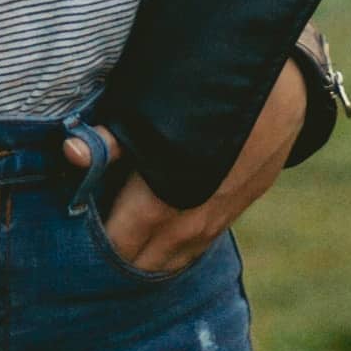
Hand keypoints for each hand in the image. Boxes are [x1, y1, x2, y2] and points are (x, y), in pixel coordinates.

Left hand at [63, 56, 307, 274]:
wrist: (282, 89)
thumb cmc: (207, 92)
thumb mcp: (155, 109)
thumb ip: (111, 139)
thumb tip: (68, 151)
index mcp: (160, 201)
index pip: (117, 245)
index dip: (92, 246)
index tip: (73, 238)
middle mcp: (188, 223)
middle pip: (142, 261)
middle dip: (117, 258)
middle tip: (90, 249)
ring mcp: (215, 222)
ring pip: (172, 261)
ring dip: (147, 258)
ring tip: (122, 249)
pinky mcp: (235, 212)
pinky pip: (197, 248)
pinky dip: (175, 252)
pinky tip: (161, 244)